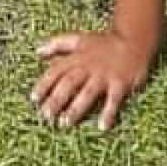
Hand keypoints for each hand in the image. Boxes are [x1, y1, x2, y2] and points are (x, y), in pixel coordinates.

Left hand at [31, 29, 151, 131]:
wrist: (133, 40)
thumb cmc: (103, 43)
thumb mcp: (79, 39)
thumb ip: (58, 44)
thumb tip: (38, 51)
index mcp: (77, 57)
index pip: (56, 71)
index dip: (44, 84)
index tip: (34, 99)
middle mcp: (88, 66)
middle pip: (69, 83)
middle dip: (56, 99)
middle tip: (46, 116)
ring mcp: (104, 76)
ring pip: (87, 92)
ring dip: (76, 108)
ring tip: (66, 123)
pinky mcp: (120, 84)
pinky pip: (113, 100)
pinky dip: (108, 112)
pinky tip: (102, 127)